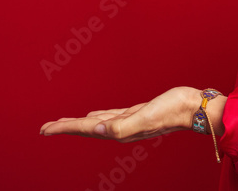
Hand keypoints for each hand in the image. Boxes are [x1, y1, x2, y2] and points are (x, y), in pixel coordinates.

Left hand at [39, 86, 226, 142]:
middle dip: (66, 127)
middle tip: (45, 128)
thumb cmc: (171, 111)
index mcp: (118, 131)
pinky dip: (97, 117)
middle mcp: (120, 129)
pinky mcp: (135, 114)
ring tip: (64, 122)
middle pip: (86, 128)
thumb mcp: (144, 117)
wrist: (193, 107)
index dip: (64, 128)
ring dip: (79, 123)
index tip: (45, 129)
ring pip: (96, 123)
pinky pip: (109, 117)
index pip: (85, 129)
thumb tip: (97, 130)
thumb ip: (121, 125)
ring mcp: (128, 122)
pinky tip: (94, 116)